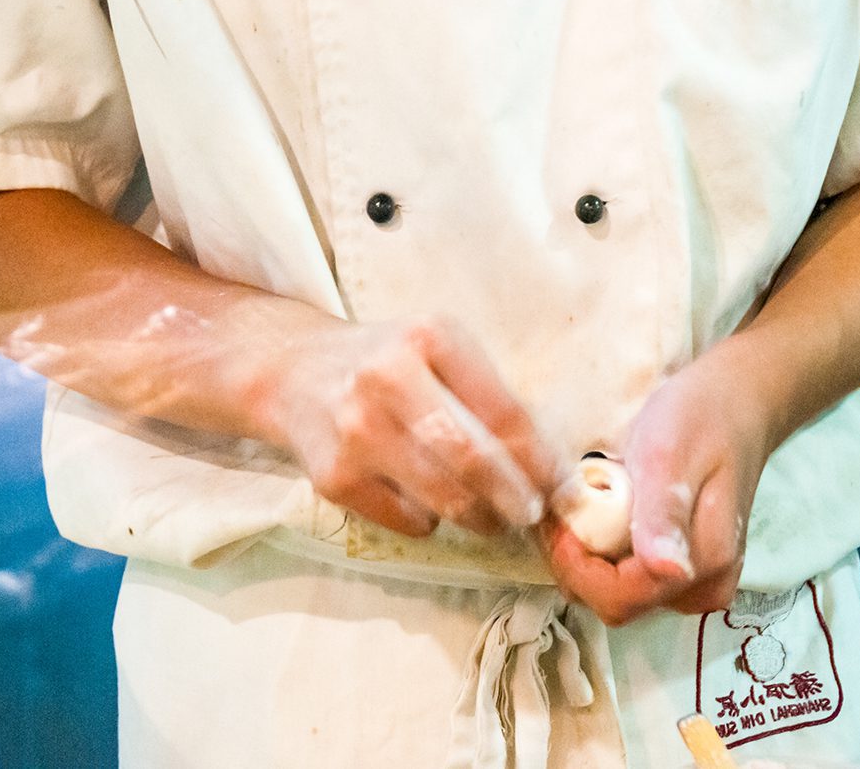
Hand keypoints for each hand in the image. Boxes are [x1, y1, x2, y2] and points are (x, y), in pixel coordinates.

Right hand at [257, 314, 560, 537]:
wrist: (295, 373)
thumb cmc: (387, 363)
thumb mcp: (438, 351)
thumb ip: (489, 396)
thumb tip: (550, 469)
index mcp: (429, 337)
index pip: (503, 411)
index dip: (541, 458)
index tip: (563, 486)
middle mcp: (387, 378)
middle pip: (472, 457)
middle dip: (515, 496)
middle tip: (532, 513)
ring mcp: (355, 431)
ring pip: (442, 497)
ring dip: (480, 517)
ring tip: (493, 518)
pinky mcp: (333, 477)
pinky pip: (406, 519)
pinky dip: (429, 521)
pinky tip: (428, 503)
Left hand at [543, 342, 771, 625]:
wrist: (736, 404)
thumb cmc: (701, 419)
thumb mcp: (670, 456)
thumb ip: (664, 515)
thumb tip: (667, 572)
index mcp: (704, 562)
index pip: (620, 598)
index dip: (576, 566)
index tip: (555, 521)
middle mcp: (705, 585)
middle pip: (618, 603)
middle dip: (578, 563)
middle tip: (562, 510)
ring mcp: (696, 582)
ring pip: (621, 595)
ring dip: (589, 559)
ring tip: (579, 507)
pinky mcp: (686, 571)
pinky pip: (632, 580)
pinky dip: (605, 554)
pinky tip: (600, 515)